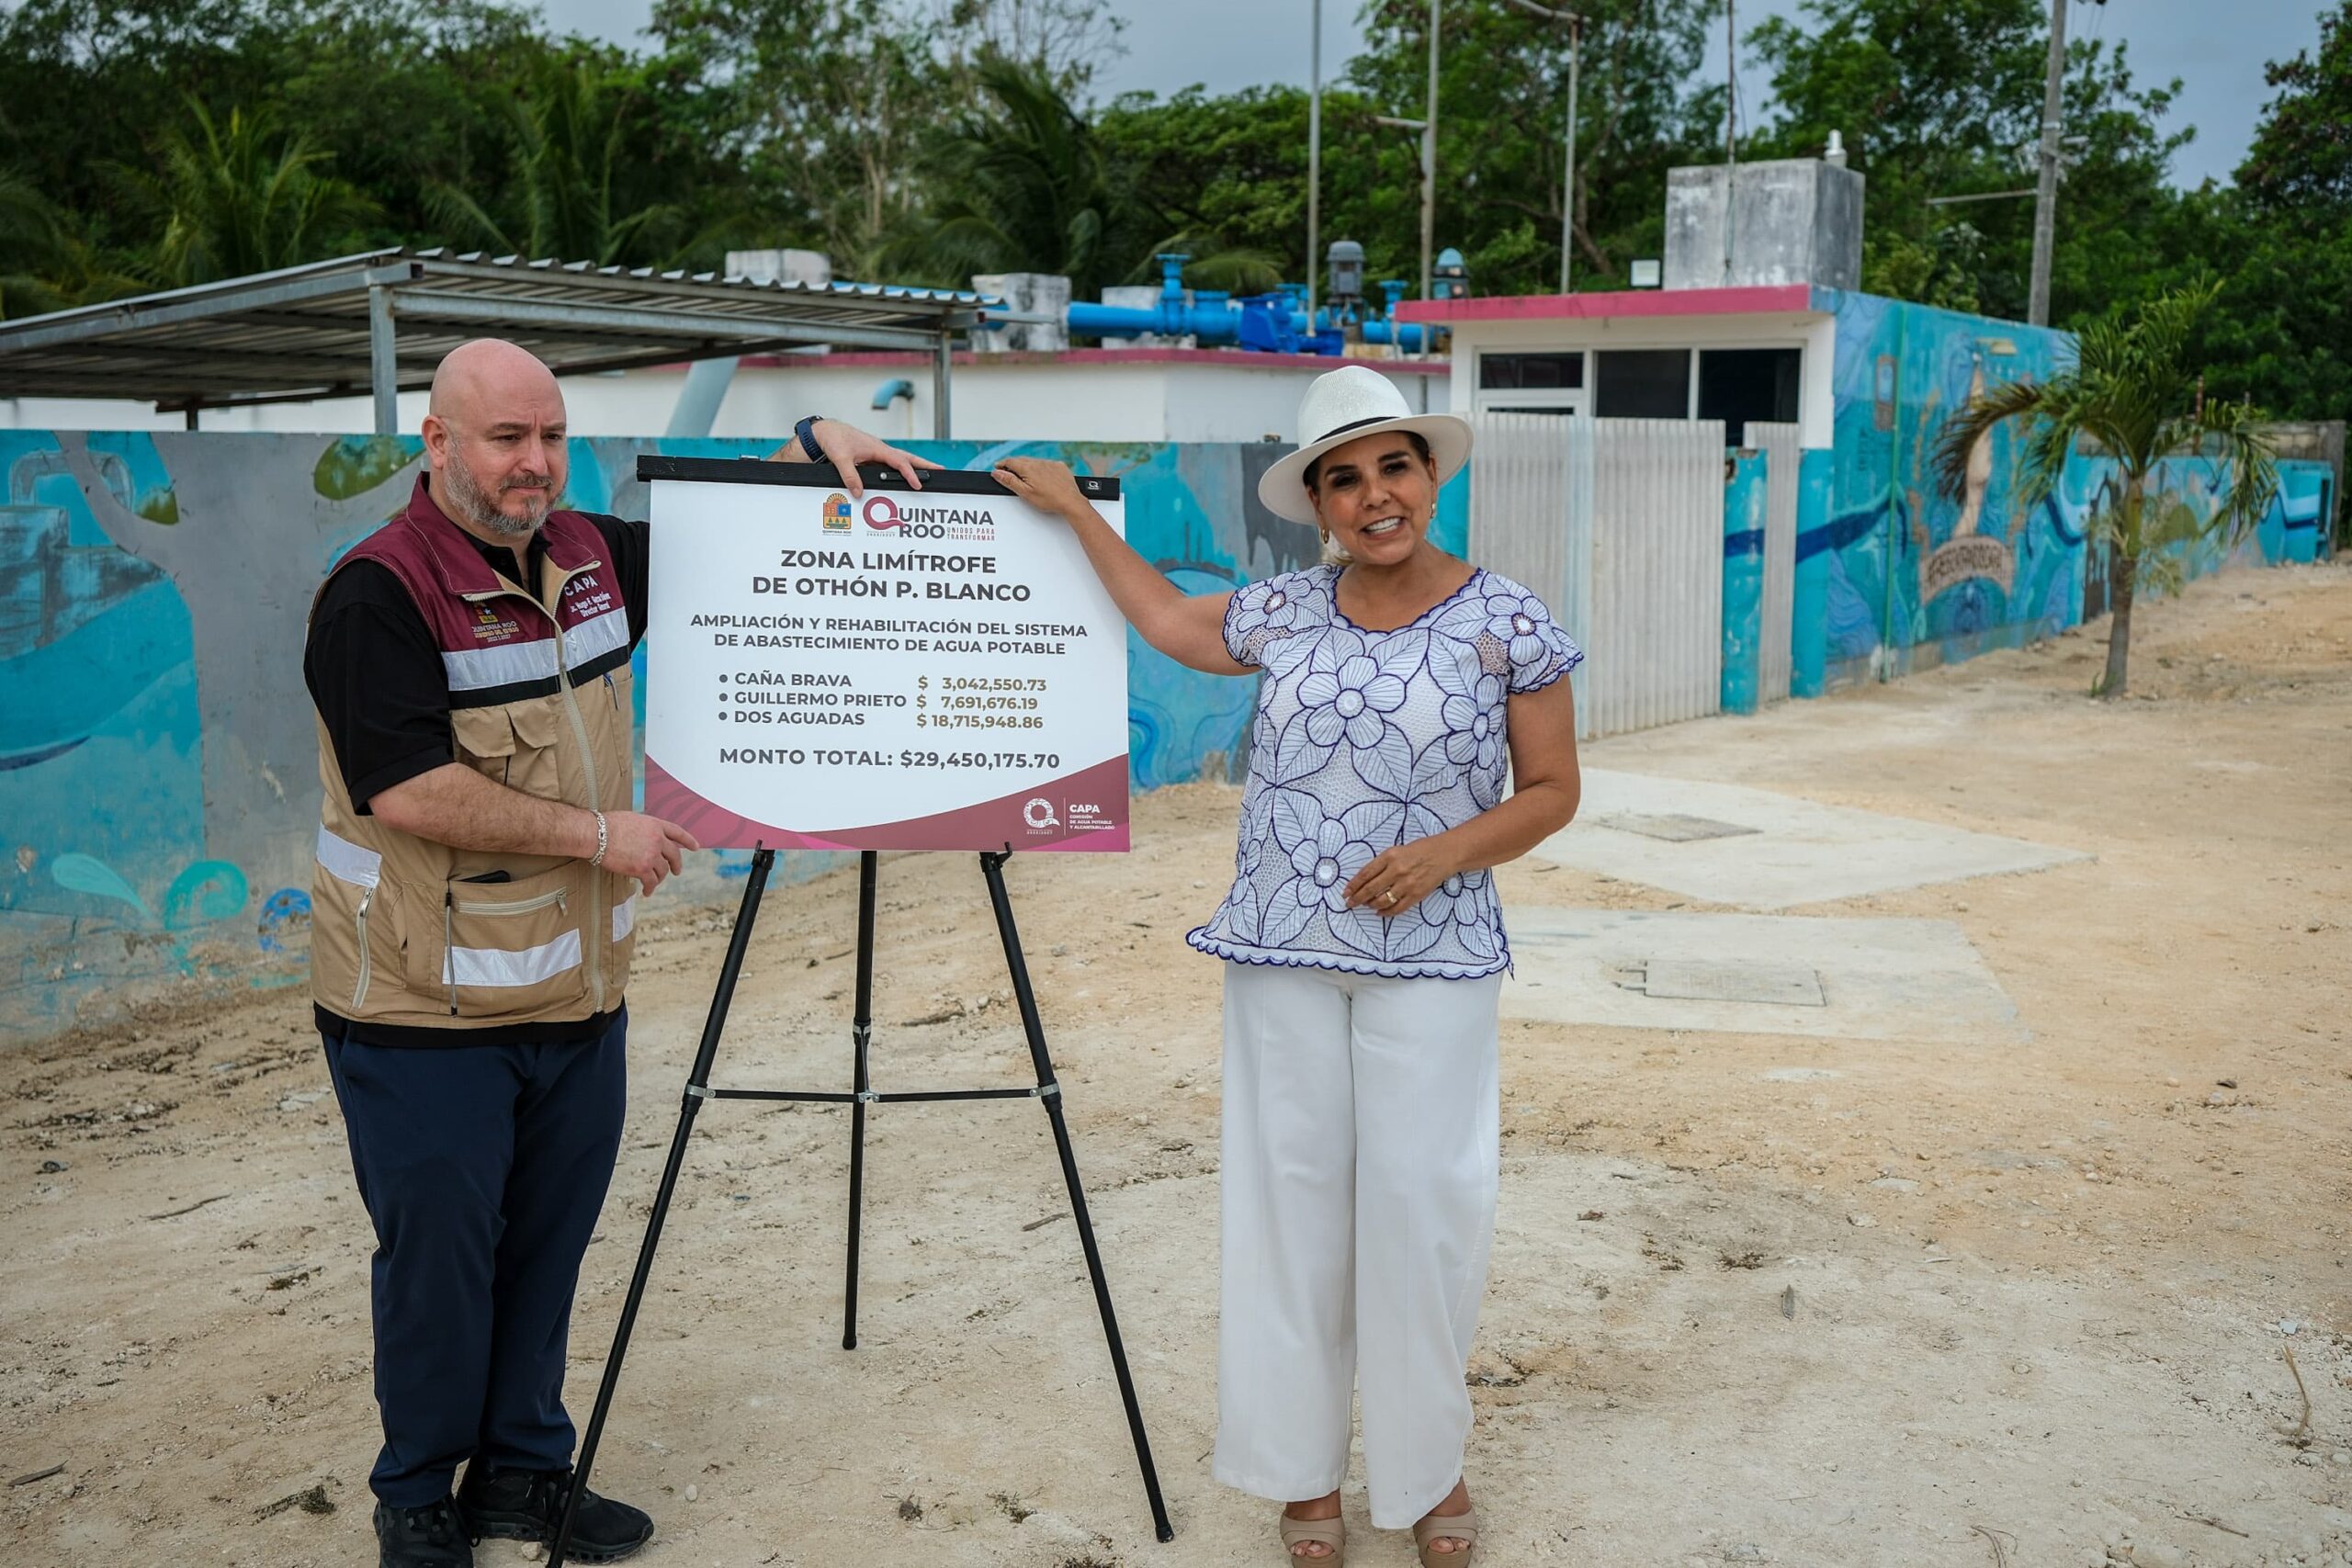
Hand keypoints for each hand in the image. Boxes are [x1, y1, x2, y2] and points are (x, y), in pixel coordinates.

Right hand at [600, 810, 700, 896]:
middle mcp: (657, 839)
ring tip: (653, 883)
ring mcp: (651, 854)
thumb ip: (645, 829)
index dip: (688, 840)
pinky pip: (651, 882)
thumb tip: (646, 838)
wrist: (596, 834)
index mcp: (655, 824)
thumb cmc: (607, 825)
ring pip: (663, 870)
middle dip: (676, 864)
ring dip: (659, 878)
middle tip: (676, 871)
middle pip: (674, 854)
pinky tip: (647, 892)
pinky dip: (650, 888)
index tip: (696, 847)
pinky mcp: (642, 868)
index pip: (677, 832)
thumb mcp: (632, 819)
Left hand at [765, 417, 939, 498]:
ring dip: (916, 466)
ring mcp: (878, 454)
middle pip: (908, 458)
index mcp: (877, 448)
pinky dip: (902, 470)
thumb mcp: (840, 458)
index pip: (899, 462)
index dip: (910, 473)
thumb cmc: (835, 439)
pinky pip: (891, 466)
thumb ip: (850, 475)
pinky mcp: (873, 458)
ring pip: (901, 461)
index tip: (918, 484)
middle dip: (925, 464)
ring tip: (930, 474)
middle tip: (941, 470)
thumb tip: (859, 492)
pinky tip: (905, 477)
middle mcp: (881, 450)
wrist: (826, 433)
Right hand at [992, 457, 1088, 519]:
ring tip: (1026, 478)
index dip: (1002, 464)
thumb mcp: (1025, 493)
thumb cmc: (1050, 500)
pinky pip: (1046, 465)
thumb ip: (1010, 481)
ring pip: (1034, 462)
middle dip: (1013, 465)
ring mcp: (1050, 464)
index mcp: (1029, 468)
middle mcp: (1039, 463)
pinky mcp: (1059, 467)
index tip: (997, 467)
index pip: (1010, 462)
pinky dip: (1041, 469)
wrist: (1070, 501)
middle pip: (1021, 461)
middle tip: (1008, 472)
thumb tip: (997, 473)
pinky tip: (1042, 478)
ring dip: (1028, 467)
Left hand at [1344, 837, 1460, 919]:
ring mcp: (1407, 884)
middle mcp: (1397, 870)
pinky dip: (1386, 912)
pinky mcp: (1416, 895)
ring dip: (1370, 905)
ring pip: (1382, 900)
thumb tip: (1365, 880)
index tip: (1345, 892)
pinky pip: (1397, 908)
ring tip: (1366, 905)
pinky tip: (1379, 912)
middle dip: (1357, 898)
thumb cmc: (1420, 850)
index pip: (1365, 874)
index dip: (1353, 885)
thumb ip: (1382, 863)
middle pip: (1371, 889)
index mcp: (1390, 856)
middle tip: (1349, 903)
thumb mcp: (1397, 850)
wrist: (1445, 855)